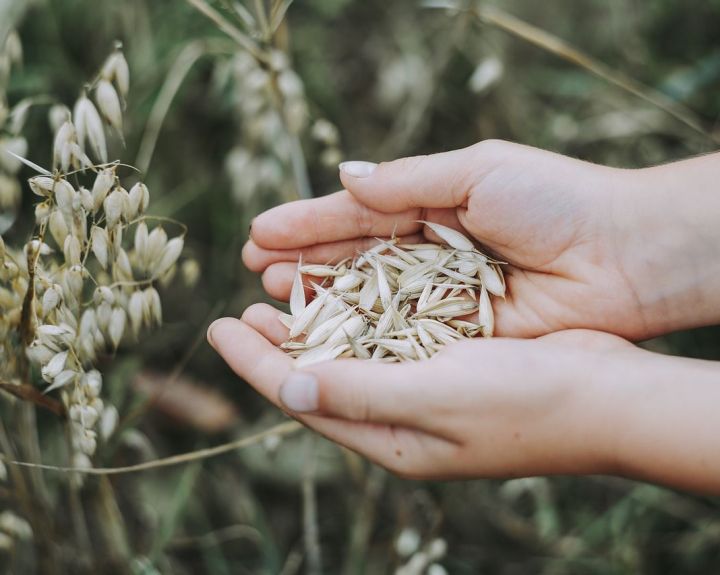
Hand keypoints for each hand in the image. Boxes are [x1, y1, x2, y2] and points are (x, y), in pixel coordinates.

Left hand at [209, 306, 719, 493]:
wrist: (605, 396)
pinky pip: (388, 336)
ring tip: (279, 292)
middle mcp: (400, 417)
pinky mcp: (450, 361)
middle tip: (240, 308)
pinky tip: (346, 289)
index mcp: (389, 438)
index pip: (302, 397)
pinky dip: (359, 313)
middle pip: (320, 376)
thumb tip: (287, 386)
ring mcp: (425, 389)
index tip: (217, 328)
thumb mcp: (433, 398)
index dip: (255, 363)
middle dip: (276, 343)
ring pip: (351, 352)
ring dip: (314, 322)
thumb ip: (359, 392)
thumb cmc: (523, 403)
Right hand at [243, 142, 719, 338]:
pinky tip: (321, 333)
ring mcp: (439, 297)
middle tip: (254, 269)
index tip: (259, 232)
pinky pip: (398, 334)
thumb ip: (407, 181)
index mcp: (431, 206)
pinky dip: (361, 333)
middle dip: (304, 262)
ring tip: (272, 297)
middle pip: (353, 259)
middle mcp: (428, 255)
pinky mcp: (456, 334)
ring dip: (320, 298)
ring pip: (367, 300)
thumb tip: (345, 177)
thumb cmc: (553, 201)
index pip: (356, 215)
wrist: (621, 256)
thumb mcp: (476, 172)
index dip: (308, 224)